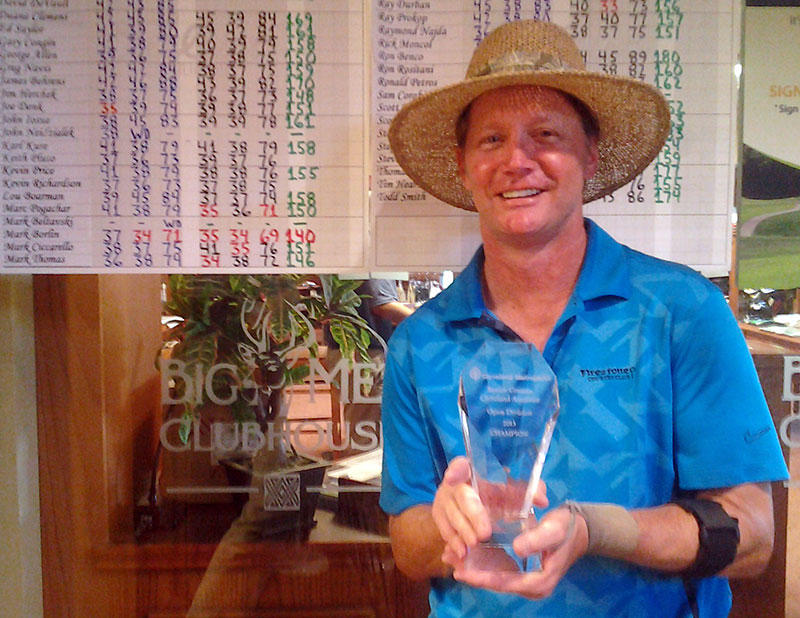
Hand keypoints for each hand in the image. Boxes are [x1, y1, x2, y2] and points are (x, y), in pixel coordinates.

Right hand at [433, 457, 548, 568]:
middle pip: (460, 497)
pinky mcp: (438, 519)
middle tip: (484, 534)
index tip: (453, 477)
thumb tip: (542, 500)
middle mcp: (454, 484)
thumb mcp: (514, 492)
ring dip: (462, 532)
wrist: (478, 509)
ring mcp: (443, 502)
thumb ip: (530, 492)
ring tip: (474, 545)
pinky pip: (444, 532)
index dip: (457, 469)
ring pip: (450, 517)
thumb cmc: (499, 497)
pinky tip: (462, 554)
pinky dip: (454, 543)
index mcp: (471, 471)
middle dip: (471, 514)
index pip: (461, 464)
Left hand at [452, 504, 588, 599]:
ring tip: (449, 556)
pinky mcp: (523, 571)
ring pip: (495, 577)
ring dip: (473, 568)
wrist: (580, 528)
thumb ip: (536, 540)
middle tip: (448, 560)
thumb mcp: (553, 530)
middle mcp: (531, 586)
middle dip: (472, 573)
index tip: (461, 571)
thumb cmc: (567, 528)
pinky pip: (499, 571)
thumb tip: (517, 549)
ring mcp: (527, 580)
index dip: (482, 578)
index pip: (505, 582)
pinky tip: (465, 553)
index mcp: (539, 582)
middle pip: (496, 583)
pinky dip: (482, 563)